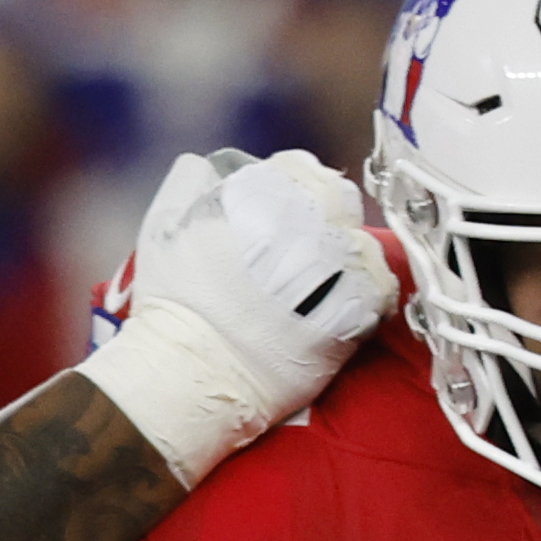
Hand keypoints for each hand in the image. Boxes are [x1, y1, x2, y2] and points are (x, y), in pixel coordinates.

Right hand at [80, 149, 395, 483]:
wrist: (189, 376)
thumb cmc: (171, 306)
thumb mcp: (161, 228)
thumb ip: (187, 184)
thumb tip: (208, 164)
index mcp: (255, 203)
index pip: (299, 168)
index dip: (299, 183)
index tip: (293, 203)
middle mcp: (297, 233)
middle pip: (338, 201)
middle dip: (330, 214)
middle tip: (315, 240)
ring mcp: (326, 277)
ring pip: (363, 246)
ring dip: (353, 255)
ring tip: (335, 273)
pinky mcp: (347, 321)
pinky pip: (379, 294)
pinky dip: (373, 294)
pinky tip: (356, 301)